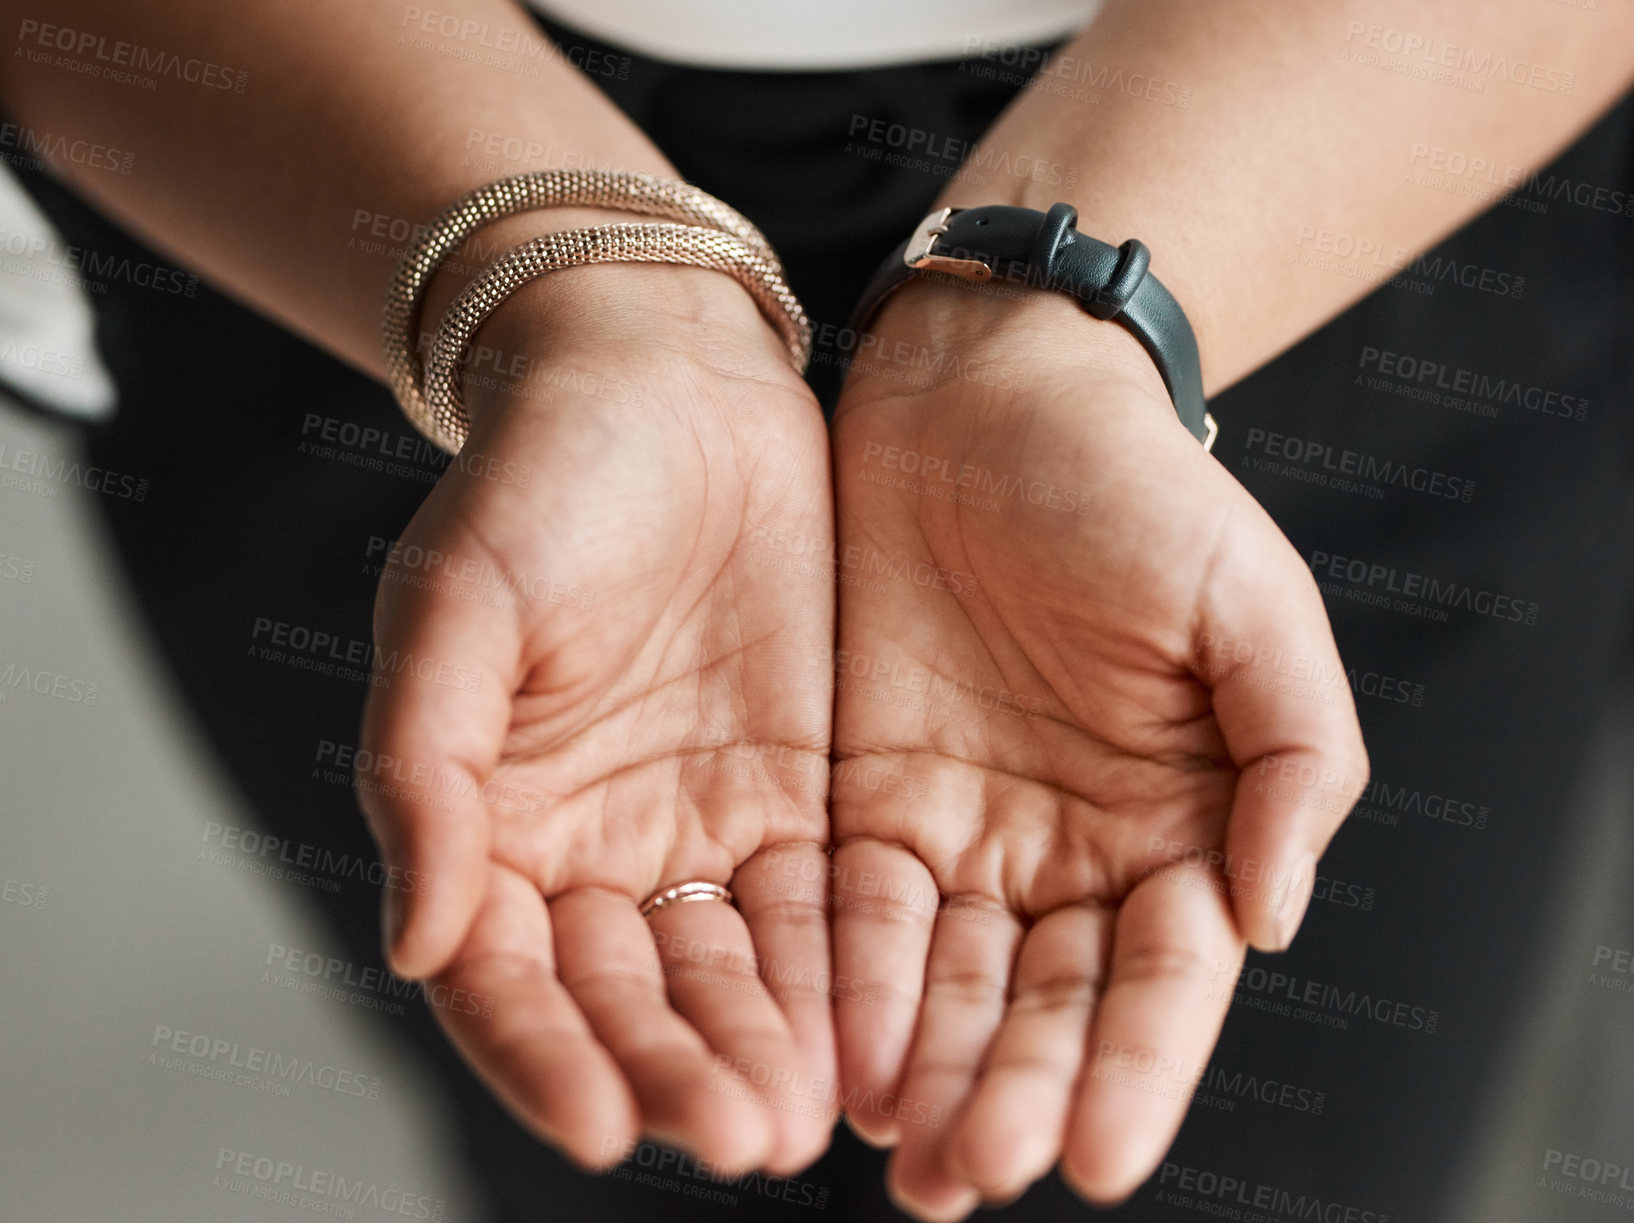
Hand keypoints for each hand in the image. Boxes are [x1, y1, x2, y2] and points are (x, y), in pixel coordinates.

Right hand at [357, 265, 837, 1173]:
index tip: (604, 1127)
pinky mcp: (802, 794)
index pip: (506, 978)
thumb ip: (428, 769)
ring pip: (733, 970)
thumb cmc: (541, 479)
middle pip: (632, 997)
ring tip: (806, 1118)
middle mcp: (598, 848)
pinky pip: (822, 904)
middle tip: (741, 1135)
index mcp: (496, 820)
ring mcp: (704, 827)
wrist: (667, 382)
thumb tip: (415, 940)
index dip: (546, 1059)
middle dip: (681, 1071)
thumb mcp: (457, 606)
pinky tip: (871, 1033)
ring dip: (765, 1047)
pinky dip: (840, 974)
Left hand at [827, 284, 1368, 1216]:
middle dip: (1009, 1091)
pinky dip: (845, 982)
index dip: (1135, 1071)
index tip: (1095, 1157)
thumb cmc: (1135, 485)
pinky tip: (828, 1051)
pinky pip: (854, 908)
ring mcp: (966, 829)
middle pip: (1044, 1004)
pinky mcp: (866, 795)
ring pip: (945, 980)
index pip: (1163, 979)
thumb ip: (1290, 762)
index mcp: (1181, 823)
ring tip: (898, 1150)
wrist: (987, 391)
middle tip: (966, 1175)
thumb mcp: (1248, 606)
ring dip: (920, 1068)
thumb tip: (1272, 920)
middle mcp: (1072, 851)